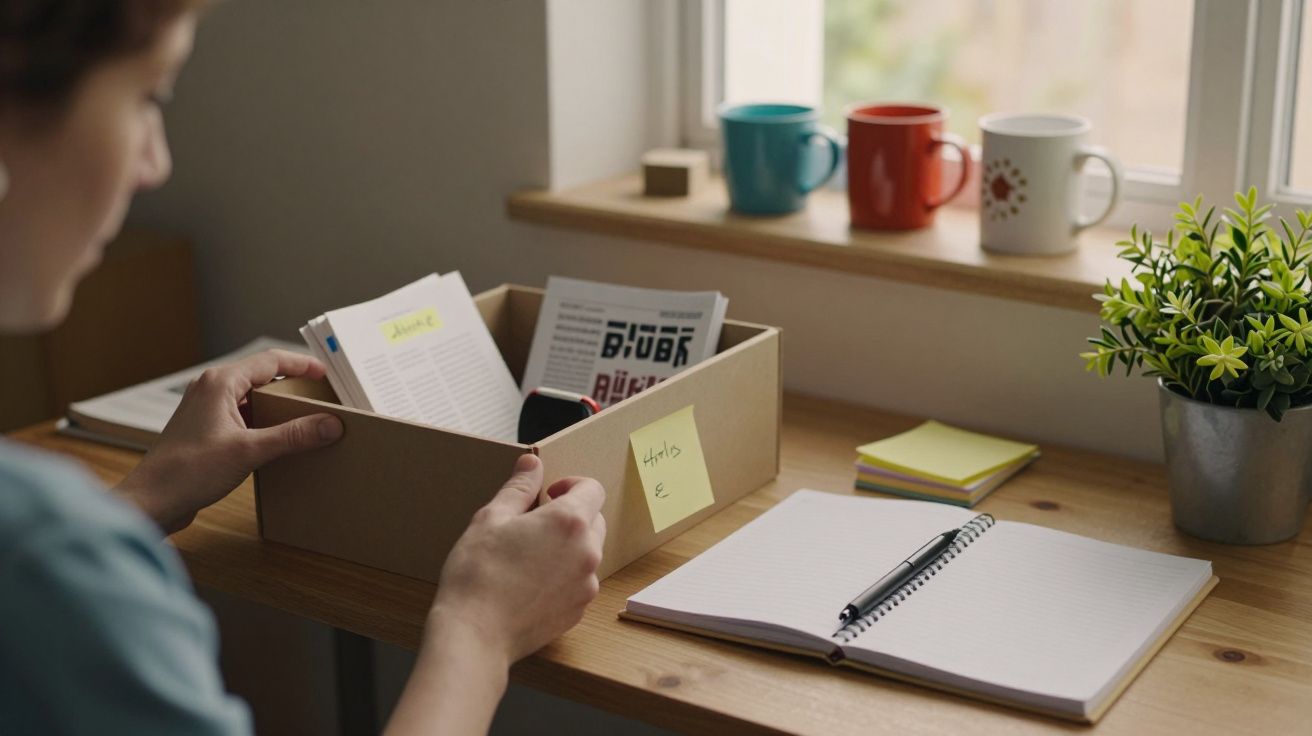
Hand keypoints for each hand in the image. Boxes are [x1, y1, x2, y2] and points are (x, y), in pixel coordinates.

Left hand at [114, 349, 343, 533]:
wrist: (151, 502)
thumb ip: (293, 435)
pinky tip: (278, 440)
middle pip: (262, 375)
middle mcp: (211, 389)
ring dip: (278, 405)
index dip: (302, 365)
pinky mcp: (206, 429)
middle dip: (293, 384)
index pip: (270, 360)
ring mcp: (206, 409)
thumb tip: (330, 423)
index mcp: (220, 383)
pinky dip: (264, 422)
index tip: (327, 375)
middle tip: (320, 395)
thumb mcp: (249, 451)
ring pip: (252, 396)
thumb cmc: (187, 473)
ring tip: (305, 418)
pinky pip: (243, 415)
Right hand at [427, 454, 605, 666]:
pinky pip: (579, 582)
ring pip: (588, 553)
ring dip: (568, 547)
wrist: (475, 634)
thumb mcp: (491, 518)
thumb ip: (518, 487)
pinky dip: (564, 576)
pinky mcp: (579, 611)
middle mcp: (587, 552)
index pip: (592, 488)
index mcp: (569, 522)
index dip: (571, 485)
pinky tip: (530, 584)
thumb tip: (532, 463)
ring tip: (529, 557)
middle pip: (594, 520)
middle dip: (571, 515)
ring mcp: (586, 585)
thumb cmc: (478, 575)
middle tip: (534, 524)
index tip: (548, 493)